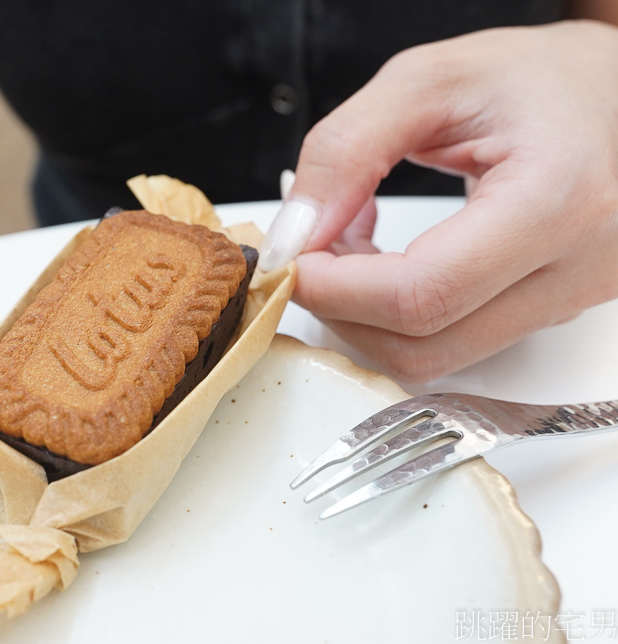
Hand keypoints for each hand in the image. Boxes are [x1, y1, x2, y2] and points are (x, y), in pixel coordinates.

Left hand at [259, 20, 617, 381]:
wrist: (609, 91)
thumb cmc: (534, 77)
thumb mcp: (425, 82)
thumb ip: (344, 152)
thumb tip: (294, 233)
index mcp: (556, 200)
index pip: (422, 294)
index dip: (335, 289)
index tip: (291, 256)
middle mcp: (577, 268)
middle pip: (423, 345)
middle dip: (341, 308)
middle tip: (311, 250)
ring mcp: (569, 301)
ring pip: (434, 358)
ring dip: (365, 315)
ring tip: (352, 243)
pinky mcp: (550, 312)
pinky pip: (453, 341)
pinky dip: (397, 314)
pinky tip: (386, 259)